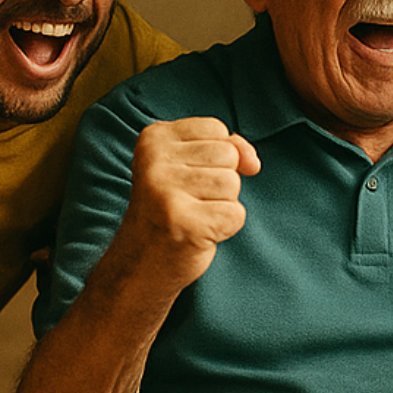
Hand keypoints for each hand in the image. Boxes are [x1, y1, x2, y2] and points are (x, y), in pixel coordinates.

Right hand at [117, 118, 260, 291]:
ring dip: (221, 205)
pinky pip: (235, 214)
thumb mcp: (188, 164)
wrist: (140, 264)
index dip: (215, 157)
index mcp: (153, 139)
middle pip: (228, 155)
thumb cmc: (169, 210)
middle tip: (188, 201)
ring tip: (193, 216)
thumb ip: (225, 147)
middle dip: (219, 182)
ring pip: (233, 184)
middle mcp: (155, 162)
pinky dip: (225, 228)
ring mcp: (166, 193)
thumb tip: (253, 163)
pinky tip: (198, 233)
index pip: (216, 129)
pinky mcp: (185, 223)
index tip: (186, 178)